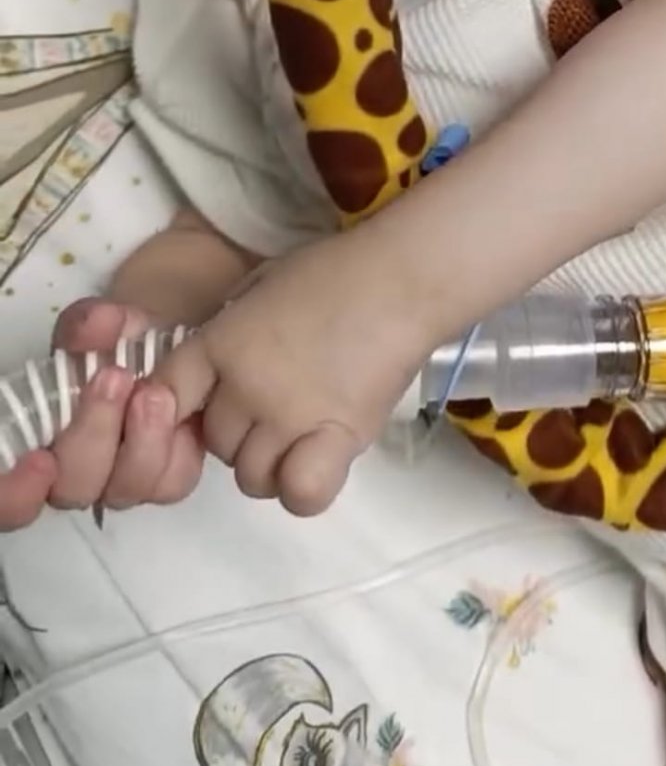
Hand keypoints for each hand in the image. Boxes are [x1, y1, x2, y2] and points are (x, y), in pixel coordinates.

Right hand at [0, 298, 203, 526]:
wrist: (171, 350)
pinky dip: (177, 448)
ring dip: (141, 442)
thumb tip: (92, 326)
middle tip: (116, 379)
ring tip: (153, 392)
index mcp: (42, 443)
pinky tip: (182, 412)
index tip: (40, 460)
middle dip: (94, 436)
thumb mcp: (103, 325)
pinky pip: (172, 482)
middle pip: (73, 489)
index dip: (15, 495)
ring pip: (125, 490)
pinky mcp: (169, 476)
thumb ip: (90, 324)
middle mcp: (76, 474)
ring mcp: (123, 480)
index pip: (11, 498)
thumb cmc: (120, 344)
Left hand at [156, 234, 426, 516]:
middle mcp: (244, 387)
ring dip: (271, 460)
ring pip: (250, 476)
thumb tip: (219, 364)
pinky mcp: (336, 441)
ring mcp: (288, 418)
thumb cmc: (334, 270)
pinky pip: (297, 494)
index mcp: (220, 343)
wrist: (398, 280)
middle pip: (216, 443)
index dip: (180, 406)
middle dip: (240, 430)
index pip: (167, 395)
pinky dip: (303, 486)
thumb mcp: (262, 284)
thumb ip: (230, 328)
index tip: (209, 401)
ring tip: (304, 428)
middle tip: (278, 402)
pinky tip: (319, 458)